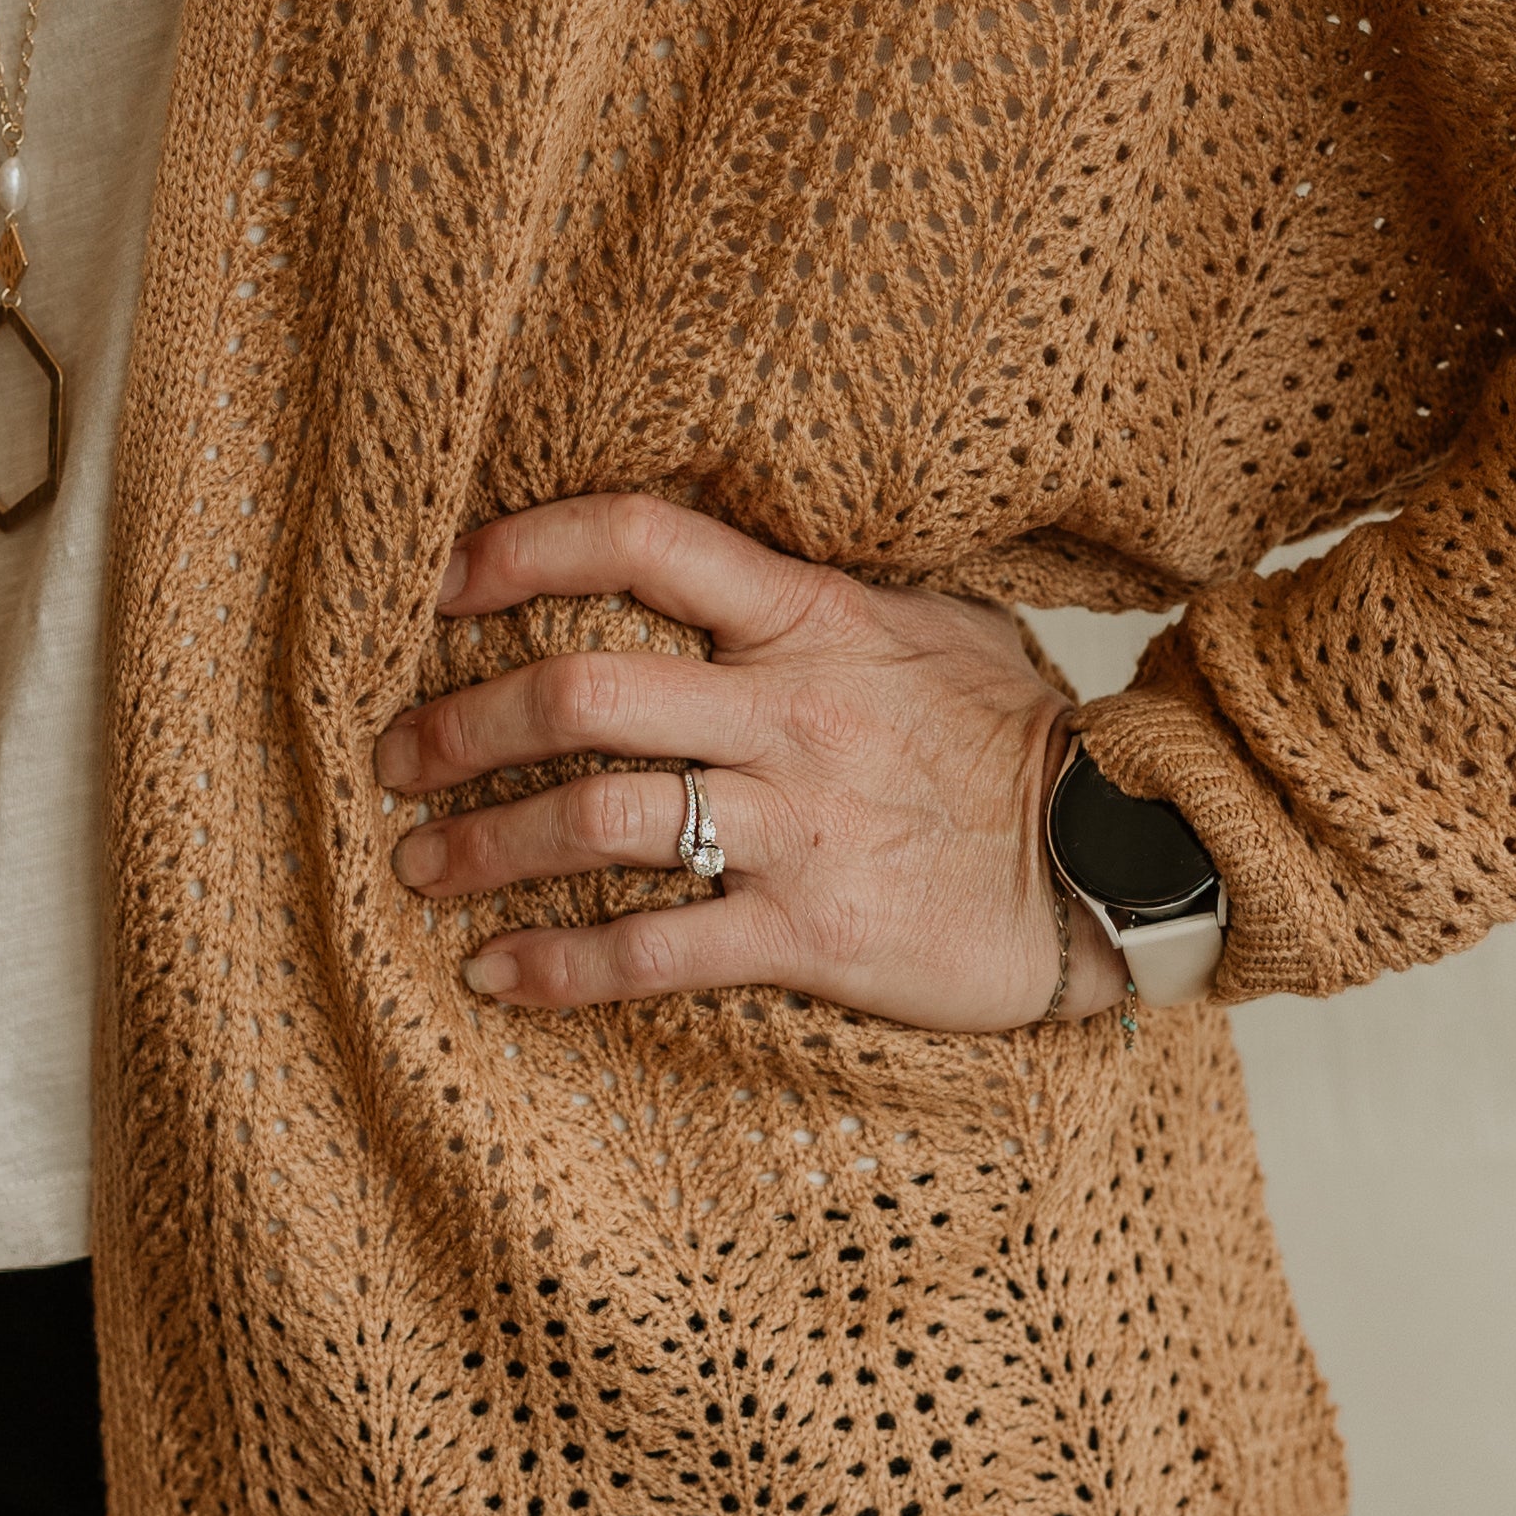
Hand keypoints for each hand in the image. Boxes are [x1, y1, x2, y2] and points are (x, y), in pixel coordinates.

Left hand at [373, 489, 1129, 1033]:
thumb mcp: (929, 622)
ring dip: (483, 847)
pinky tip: (495, 975)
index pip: (644, 540)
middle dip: (461, 724)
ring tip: (418, 866)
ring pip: (598, 821)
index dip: (525, 548)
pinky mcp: (814, 935)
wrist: (1121, 858)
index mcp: (813, 615)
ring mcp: (800, 825)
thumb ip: (812, 597)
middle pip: (581, 692)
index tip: (440, 582)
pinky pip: (657, 952)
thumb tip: (701, 566)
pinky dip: (559, 968)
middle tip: (394, 754)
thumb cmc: (1013, 735)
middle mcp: (792, 711)